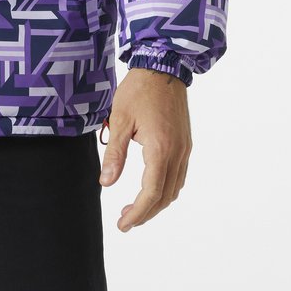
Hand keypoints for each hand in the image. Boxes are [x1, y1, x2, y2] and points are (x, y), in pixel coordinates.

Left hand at [98, 67, 191, 231]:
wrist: (163, 66)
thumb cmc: (139, 90)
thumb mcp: (120, 119)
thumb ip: (114, 153)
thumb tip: (106, 183)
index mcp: (161, 149)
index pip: (151, 193)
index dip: (137, 213)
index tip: (123, 224)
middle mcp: (177, 153)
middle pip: (165, 196)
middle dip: (145, 213)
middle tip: (125, 220)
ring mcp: (184, 148)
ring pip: (174, 188)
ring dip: (156, 203)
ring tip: (135, 208)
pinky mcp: (185, 142)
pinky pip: (179, 175)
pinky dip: (166, 189)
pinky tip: (151, 187)